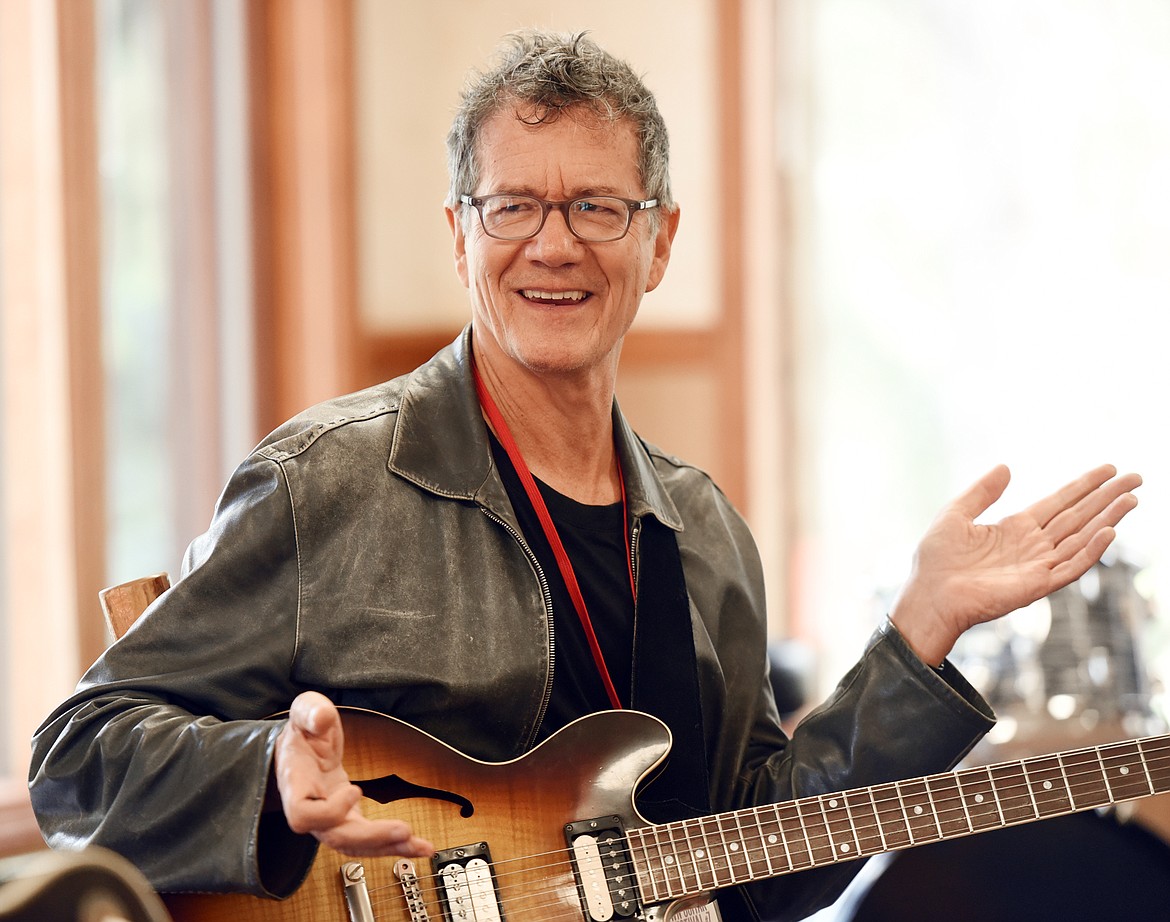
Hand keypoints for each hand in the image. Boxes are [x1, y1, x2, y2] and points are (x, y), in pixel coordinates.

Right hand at [274, 691, 433, 856]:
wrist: (302, 749)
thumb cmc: (303, 731)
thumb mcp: (305, 711)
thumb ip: (311, 711)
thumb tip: (321, 717)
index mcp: (297, 784)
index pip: (304, 814)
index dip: (329, 811)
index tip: (355, 789)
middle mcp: (312, 809)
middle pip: (336, 837)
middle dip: (371, 837)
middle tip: (404, 830)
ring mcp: (331, 819)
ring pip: (355, 845)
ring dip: (388, 847)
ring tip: (421, 846)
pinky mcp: (349, 819)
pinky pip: (368, 839)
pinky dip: (394, 844)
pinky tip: (419, 845)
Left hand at [891, 463, 1140, 666]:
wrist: (928, 595)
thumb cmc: (936, 560)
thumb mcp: (955, 514)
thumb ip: (982, 492)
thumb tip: (1006, 466)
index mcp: (1015, 528)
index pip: (1059, 503)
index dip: (1083, 486)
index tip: (1108, 469)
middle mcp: (1032, 545)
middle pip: (1078, 516)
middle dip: (1106, 497)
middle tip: (1135, 478)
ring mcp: (1037, 566)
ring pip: (1081, 538)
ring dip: (1107, 519)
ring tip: (1130, 499)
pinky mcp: (1036, 585)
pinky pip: (1070, 567)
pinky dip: (1090, 551)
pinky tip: (1108, 532)